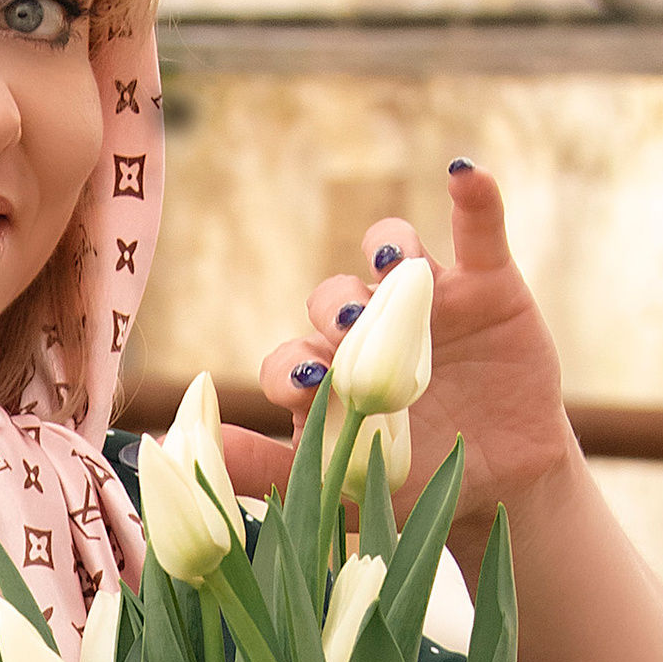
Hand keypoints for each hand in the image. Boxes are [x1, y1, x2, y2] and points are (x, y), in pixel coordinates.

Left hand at [246, 159, 580, 540]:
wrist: (501, 488)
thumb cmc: (410, 486)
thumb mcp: (338, 489)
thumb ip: (259, 468)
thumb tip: (161, 447)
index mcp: (327, 374)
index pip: (291, 356)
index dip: (290, 366)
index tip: (305, 388)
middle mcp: (367, 325)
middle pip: (332, 295)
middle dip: (332, 308)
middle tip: (346, 327)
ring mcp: (425, 299)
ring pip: (392, 249)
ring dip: (386, 249)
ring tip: (392, 268)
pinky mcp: (488, 285)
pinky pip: (479, 227)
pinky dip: (474, 196)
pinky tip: (463, 172)